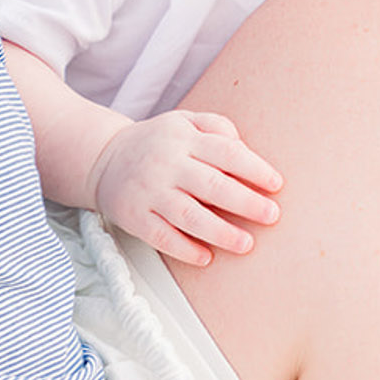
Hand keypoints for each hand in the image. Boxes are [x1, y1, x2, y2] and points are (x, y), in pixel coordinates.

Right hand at [87, 110, 282, 267]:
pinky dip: (185, 249)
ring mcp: (149, 191)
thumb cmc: (157, 143)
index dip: (253, 168)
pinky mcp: (134, 216)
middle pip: (211, 185)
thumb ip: (216, 127)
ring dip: (220, 232)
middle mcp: (166, 163)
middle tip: (272, 216)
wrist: (103, 158)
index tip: (276, 184)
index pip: (225, 152)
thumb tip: (244, 148)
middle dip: (245, 202)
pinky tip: (207, 258)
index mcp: (183, 138)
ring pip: (189, 215)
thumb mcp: (183, 121)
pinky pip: (162, 236)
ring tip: (246, 244)